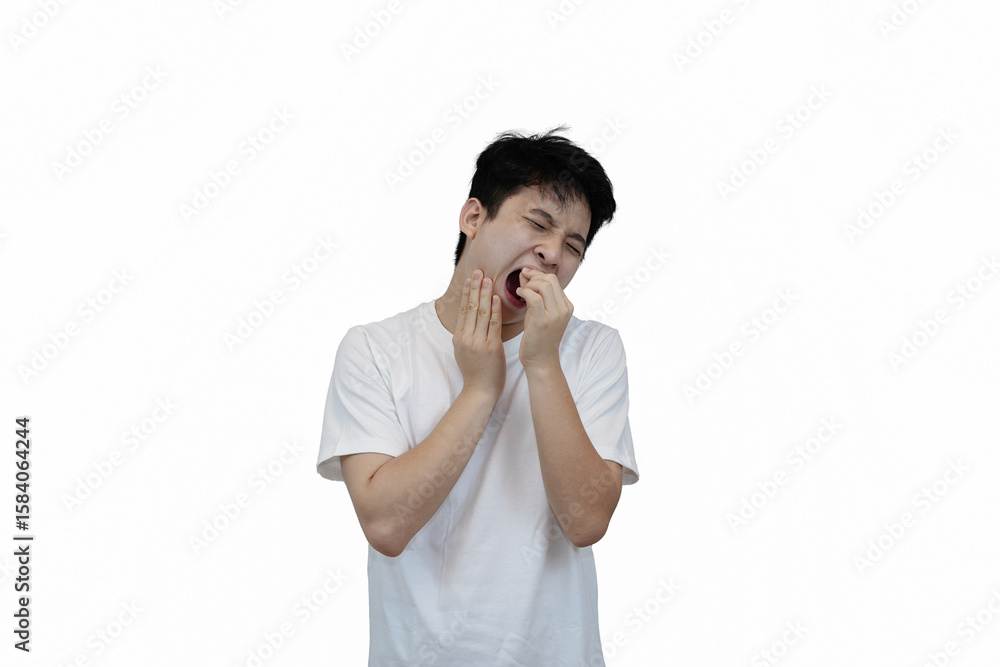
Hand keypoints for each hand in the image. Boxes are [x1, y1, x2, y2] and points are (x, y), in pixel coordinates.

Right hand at [453, 270, 505, 401]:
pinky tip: (497, 298)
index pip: (463, 309)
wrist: (480, 390)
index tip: (470, 278)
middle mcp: (466, 337)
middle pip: (471, 307)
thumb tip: (467, 319)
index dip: (467, 292)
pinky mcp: (491, 347)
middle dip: (475, 288)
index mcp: (459, 337)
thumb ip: (465, 334)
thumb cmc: (474, 371)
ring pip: (481, 313)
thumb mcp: (463, 350)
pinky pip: (494, 325)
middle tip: (479, 271)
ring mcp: (478, 342)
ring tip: (488, 279)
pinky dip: (495, 310)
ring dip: (485, 294)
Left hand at [516, 267, 572, 369]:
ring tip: (521, 292)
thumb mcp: (538, 312)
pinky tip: (519, 295)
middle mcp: (564, 308)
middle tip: (522, 283)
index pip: (553, 279)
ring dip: (528, 285)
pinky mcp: (544, 321)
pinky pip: (535, 297)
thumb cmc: (537, 336)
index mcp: (566, 305)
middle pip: (550, 279)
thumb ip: (534, 293)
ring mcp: (556, 315)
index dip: (537, 274)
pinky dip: (525, 292)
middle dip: (533, 277)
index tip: (525, 275)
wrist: (541, 360)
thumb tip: (525, 273)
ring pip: (543, 285)